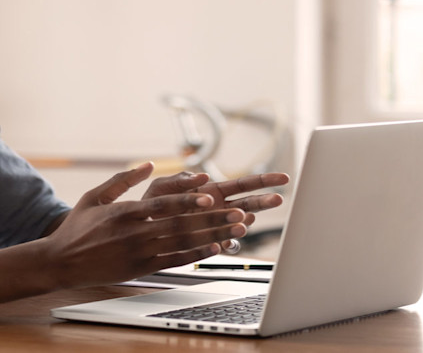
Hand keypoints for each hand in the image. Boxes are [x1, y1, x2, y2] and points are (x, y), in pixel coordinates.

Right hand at [38, 162, 250, 288]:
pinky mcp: (142, 269)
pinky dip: (198, 255)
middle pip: (180, 226)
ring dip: (213, 236)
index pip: (162, 205)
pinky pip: (176, 262)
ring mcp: (140, 254)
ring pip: (183, 244)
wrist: (61, 262)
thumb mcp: (94, 196)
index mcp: (124, 213)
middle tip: (238, 213)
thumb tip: (148, 164)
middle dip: (212, 220)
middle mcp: (135, 234)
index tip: (209, 194)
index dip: (188, 200)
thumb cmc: (77, 227)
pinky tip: (216, 249)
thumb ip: (123, 179)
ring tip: (237, 230)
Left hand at [141, 169, 289, 250]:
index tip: (283, 179)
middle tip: (280, 199)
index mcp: (213, 192)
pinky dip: (225, 242)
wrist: (139, 228)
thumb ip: (181, 181)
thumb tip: (203, 177)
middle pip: (249, 204)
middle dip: (265, 201)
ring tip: (243, 223)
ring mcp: (215, 227)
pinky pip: (222, 244)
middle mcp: (219, 209)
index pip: (244, 185)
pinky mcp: (207, 244)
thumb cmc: (152, 203)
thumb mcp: (163, 186)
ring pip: (238, 226)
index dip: (264, 181)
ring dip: (242, 224)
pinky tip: (223, 240)